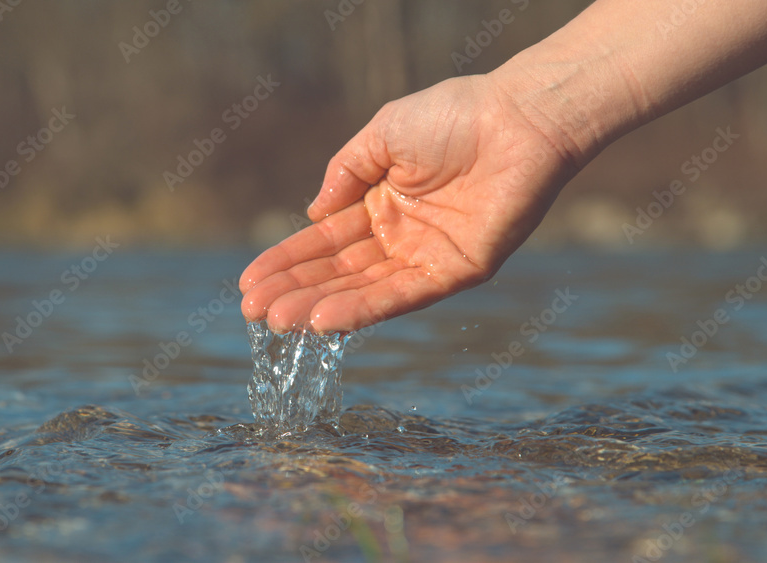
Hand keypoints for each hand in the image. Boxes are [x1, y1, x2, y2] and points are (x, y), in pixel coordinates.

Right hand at [240, 74, 582, 332]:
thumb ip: (344, 173)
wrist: (517, 118)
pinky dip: (363, 310)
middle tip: (253, 312)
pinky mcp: (455, 271)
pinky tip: (324, 320)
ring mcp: (425, 256)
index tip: (250, 283)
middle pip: (337, 271)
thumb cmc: (453, 115)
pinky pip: (402, 296)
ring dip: (319, 307)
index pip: (323, 240)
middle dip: (294, 291)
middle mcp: (399, 236)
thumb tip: (313, 214)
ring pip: (363, 290)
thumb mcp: (382, 135)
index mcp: (380, 203)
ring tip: (277, 322)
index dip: (286, 261)